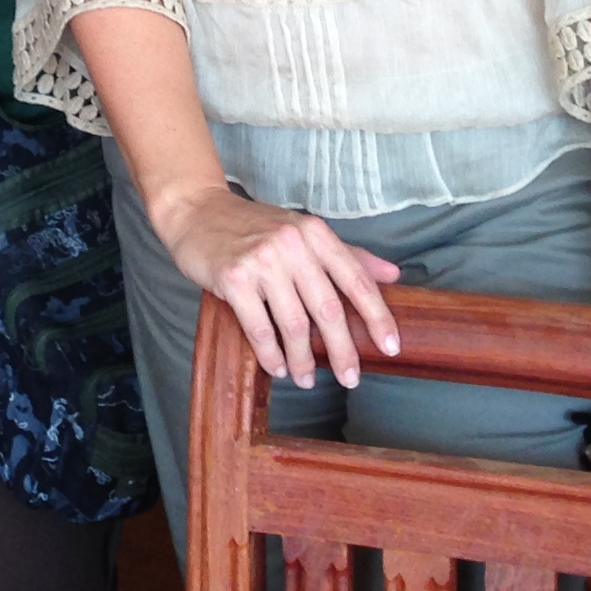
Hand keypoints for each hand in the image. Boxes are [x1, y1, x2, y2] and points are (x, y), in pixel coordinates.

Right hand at [150, 182, 400, 390]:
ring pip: (293, 324)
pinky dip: (271, 354)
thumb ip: (348, 254)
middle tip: (351, 379)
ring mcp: (261, 261)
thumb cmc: (254, 226)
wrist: (197, 211)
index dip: (377, 317)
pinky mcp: (233, 278)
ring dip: (303, 359)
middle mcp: (292, 244)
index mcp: (315, 233)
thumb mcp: (303, 231)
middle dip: (343, 350)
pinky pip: (259, 328)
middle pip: (328, 309)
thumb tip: (394, 276)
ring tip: (306, 379)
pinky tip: (277, 368)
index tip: (391, 348)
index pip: (356, 280)